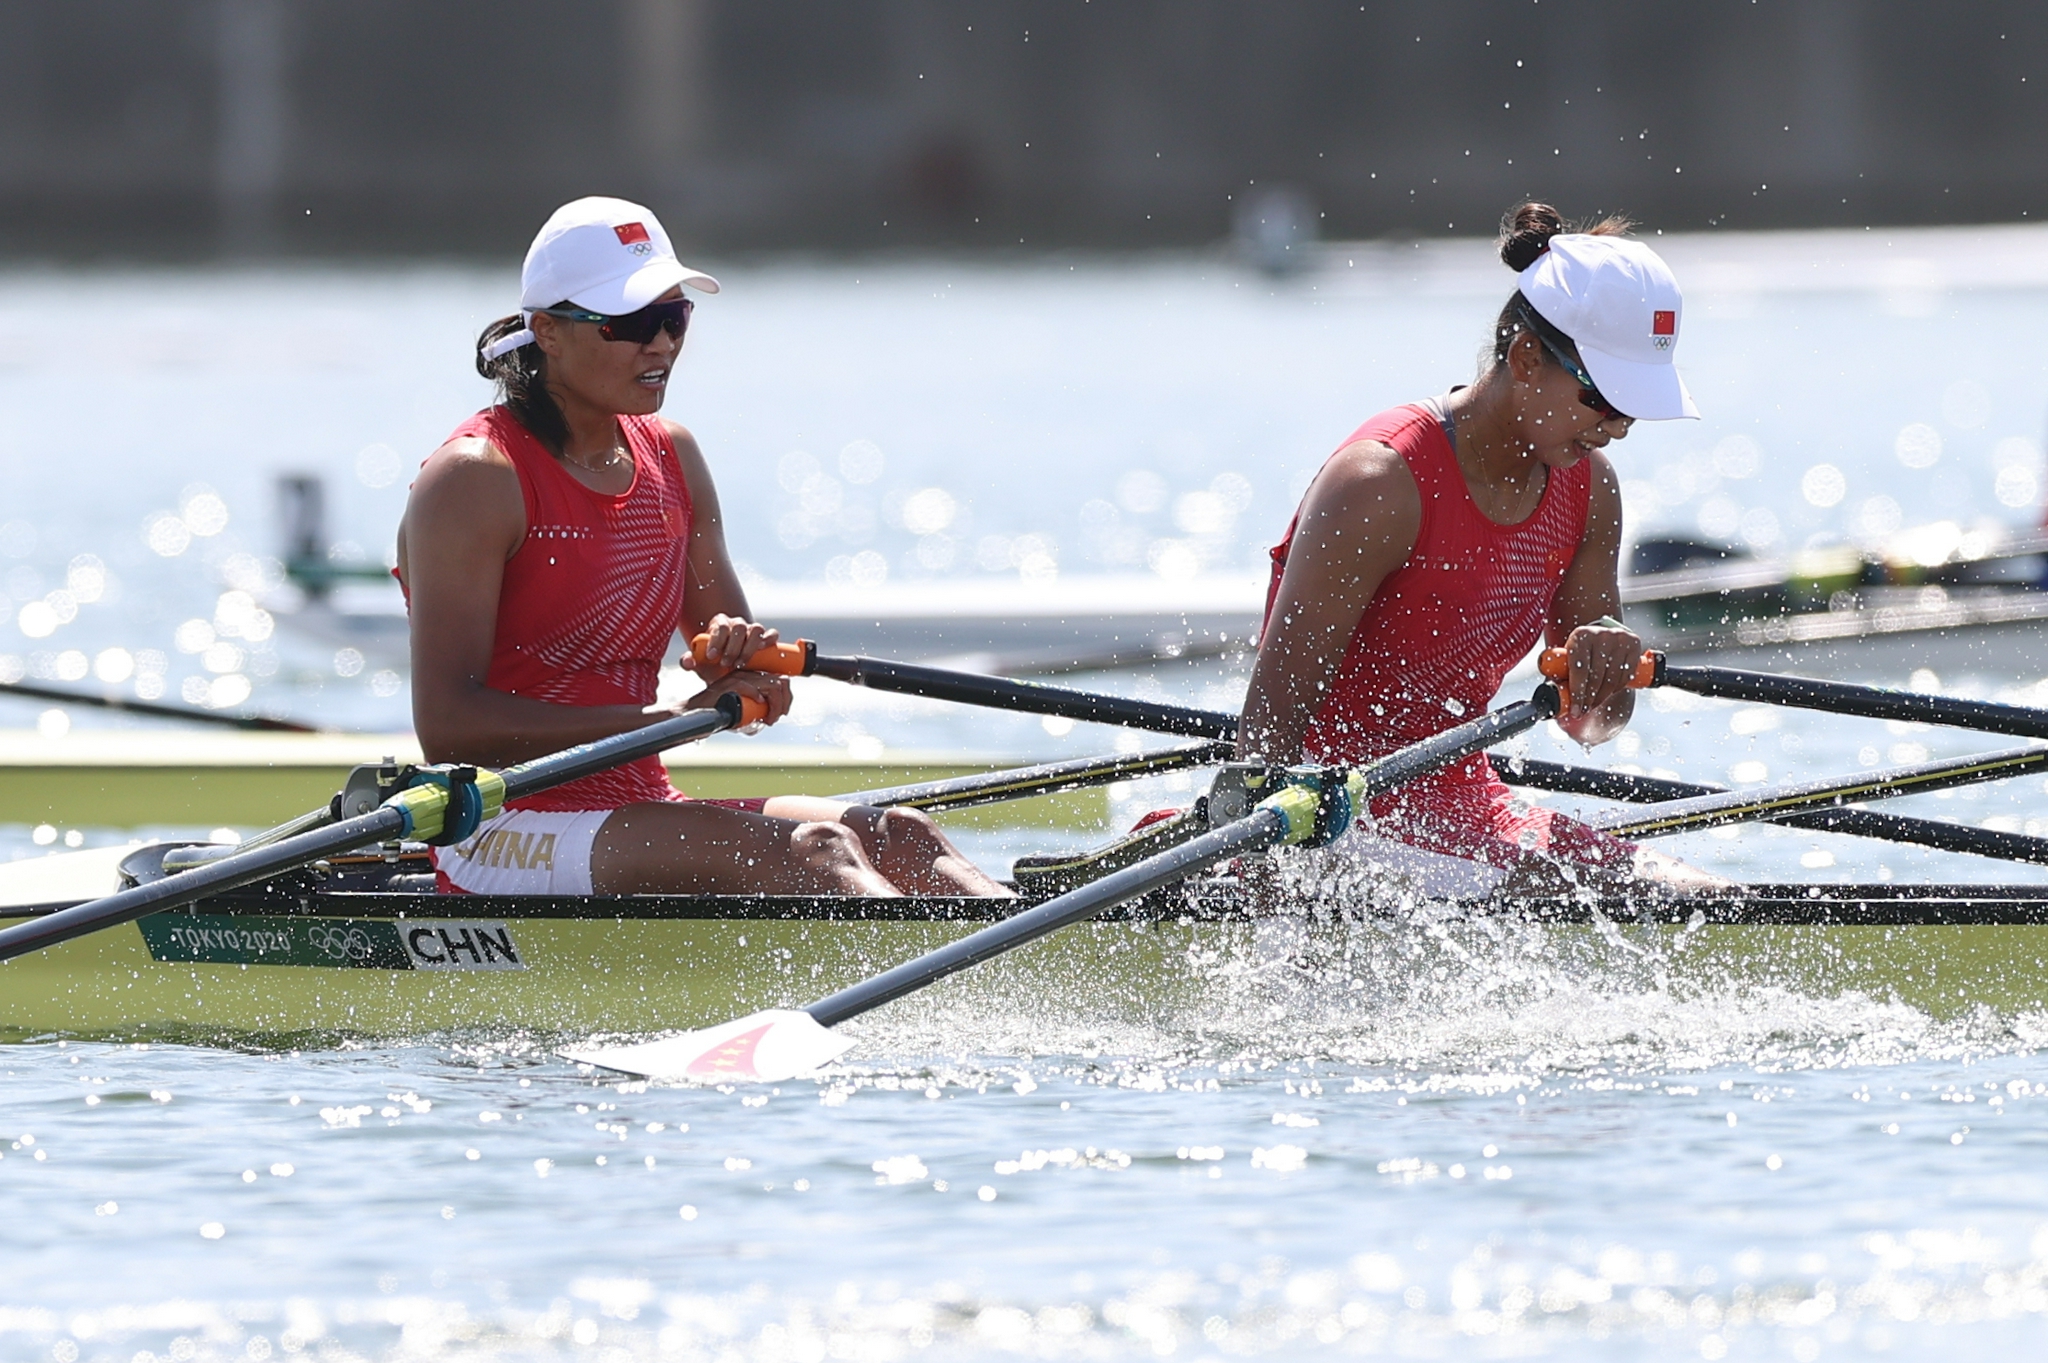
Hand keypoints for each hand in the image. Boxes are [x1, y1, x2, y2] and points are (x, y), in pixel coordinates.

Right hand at [676, 669, 792, 728]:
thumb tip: (770, 716)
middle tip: (778, 716)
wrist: (694, 713)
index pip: (778, 679)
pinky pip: (750, 687)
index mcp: (750, 677)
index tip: (783, 711)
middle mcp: (745, 674)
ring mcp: (737, 678)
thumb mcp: (741, 707)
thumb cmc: (717, 711)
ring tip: (770, 718)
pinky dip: (758, 697)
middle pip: (778, 681)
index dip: (786, 696)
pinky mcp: (729, 685)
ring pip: (770, 685)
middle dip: (784, 701)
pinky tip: (760, 708)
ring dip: (775, 704)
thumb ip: (754, 707)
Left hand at [686, 614, 779, 681]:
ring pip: (756, 629)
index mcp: (720, 624)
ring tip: (741, 663)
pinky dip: (769, 640)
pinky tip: (763, 651)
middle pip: (739, 627)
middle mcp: (737, 623)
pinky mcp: (766, 638)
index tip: (711, 656)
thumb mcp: (699, 664)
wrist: (728, 672)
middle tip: (726, 664)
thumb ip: (689, 662)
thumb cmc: (712, 665)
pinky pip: (772, 634)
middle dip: (732, 647)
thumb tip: (688, 661)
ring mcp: (752, 629)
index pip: (720, 626)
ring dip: (749, 647)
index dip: (717, 640)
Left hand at [1562, 621, 1642, 718]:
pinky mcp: (1633, 644)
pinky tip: (1607, 693)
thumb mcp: (1568, 653)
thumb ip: (1559, 671)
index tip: (1575, 710)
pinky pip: (1626, 675)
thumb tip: (1550, 697)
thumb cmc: (1580, 647)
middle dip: (1589, 699)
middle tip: (1583, 711)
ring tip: (1592, 705)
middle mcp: (1601, 635)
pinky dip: (1616, 688)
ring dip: (1602, 697)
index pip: (1579, 670)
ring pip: (1611, 678)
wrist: (1601, 630)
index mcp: (1580, 636)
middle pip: (1596, 677)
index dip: (1577, 693)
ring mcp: (1619, 639)